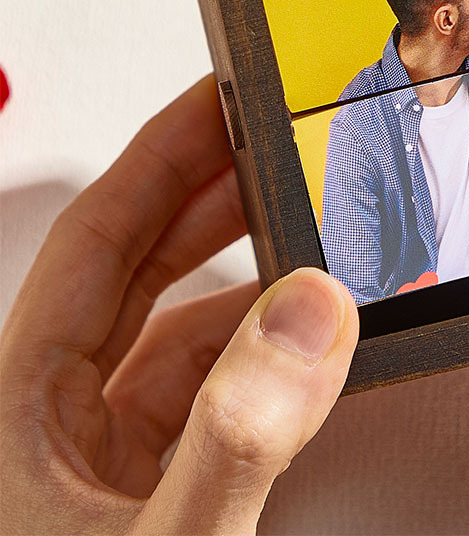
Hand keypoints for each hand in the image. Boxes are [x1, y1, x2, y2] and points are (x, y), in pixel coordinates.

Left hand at [0, 77, 358, 534]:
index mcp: (19, 413)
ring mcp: (95, 470)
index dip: (158, 158)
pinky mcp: (139, 505)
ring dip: (244, 286)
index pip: (94, 241)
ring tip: (304, 244)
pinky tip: (297, 351)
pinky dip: (254, 364)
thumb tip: (310, 312)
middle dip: (212, 203)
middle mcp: (51, 429)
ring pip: (174, 340)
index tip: (218, 102)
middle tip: (274, 152)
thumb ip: (236, 434)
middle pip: (134, 274)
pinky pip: (203, 402)